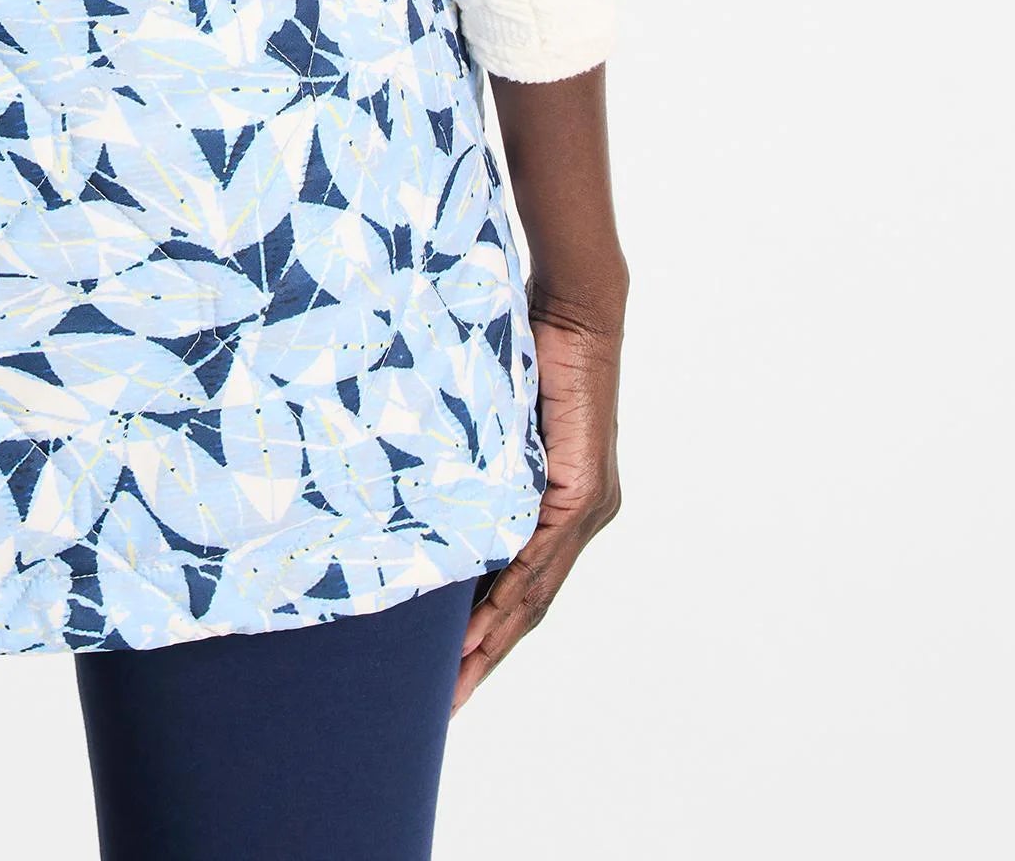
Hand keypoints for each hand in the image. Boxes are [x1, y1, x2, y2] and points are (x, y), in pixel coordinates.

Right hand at [454, 299, 623, 710]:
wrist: (575, 310)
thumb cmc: (530, 350)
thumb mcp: (493, 422)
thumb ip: (477, 461)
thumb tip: (427, 484)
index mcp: (563, 503)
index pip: (524, 582)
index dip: (492, 630)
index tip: (456, 670)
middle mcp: (583, 515)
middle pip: (531, 603)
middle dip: (490, 656)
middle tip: (452, 703)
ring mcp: (587, 508)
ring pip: (536, 592)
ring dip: (495, 641)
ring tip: (459, 682)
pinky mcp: (583, 492)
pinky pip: (540, 558)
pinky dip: (510, 598)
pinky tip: (482, 630)